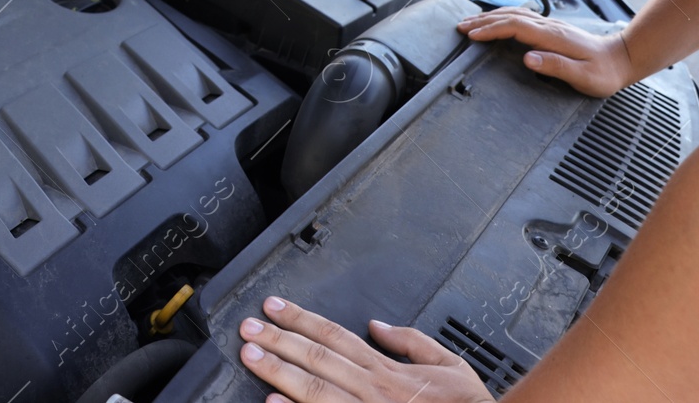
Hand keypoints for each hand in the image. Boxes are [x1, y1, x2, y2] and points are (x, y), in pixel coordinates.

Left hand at [238, 295, 494, 402]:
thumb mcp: (451, 366)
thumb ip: (412, 341)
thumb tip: (378, 325)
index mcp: (389, 369)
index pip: (335, 336)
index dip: (300, 319)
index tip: (273, 307)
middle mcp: (374, 390)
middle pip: (317, 358)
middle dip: (278, 340)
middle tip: (247, 328)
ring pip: (315, 389)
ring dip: (278, 371)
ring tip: (251, 356)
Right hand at [456, 7, 632, 97]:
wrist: (623, 59)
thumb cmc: (604, 72)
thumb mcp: (583, 76)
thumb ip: (555, 66)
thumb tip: (527, 58)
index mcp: (553, 37)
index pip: (514, 26)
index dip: (490, 29)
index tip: (471, 35)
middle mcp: (550, 27)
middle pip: (510, 16)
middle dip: (482, 20)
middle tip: (460, 26)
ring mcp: (551, 26)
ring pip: (514, 14)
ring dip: (490, 16)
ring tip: (471, 22)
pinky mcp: (552, 29)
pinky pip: (521, 17)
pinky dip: (503, 17)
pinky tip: (497, 20)